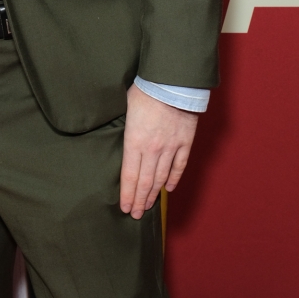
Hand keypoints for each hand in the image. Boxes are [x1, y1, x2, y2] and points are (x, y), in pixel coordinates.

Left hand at [119, 84, 198, 218]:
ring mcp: (170, 147)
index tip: (125, 208)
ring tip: (148, 206)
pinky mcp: (185, 142)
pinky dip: (173, 178)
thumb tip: (113, 137)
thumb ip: (122, 129)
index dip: (127, 195)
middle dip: (139, 200)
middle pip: (145, 182)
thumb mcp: (124, 109)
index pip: (129, 176)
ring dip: (154, 194)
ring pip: (161, 177)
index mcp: (134, 142)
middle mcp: (152, 150)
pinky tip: (168, 188)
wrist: (172, 83)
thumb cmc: (144, 91)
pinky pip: (179, 166)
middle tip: (135, 214)